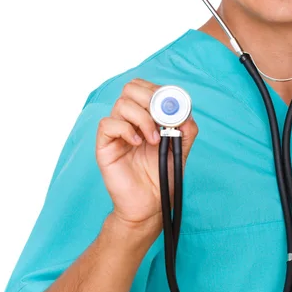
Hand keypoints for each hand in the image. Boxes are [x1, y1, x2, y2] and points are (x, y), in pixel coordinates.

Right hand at [95, 78, 198, 235]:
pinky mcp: (105, 146)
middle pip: (130, 88)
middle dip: (150, 98)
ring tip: (154, 139)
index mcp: (146, 116)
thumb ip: (186, 128)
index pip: (145, 87)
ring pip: (121, 104)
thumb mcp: (181, 148)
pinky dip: (126, 129)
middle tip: (162, 118)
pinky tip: (138, 143)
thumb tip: (185, 111)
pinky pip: (107, 124)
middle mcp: (130, 120)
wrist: (150, 204)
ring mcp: (116, 132)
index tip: (173, 106)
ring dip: (142, 118)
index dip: (158, 90)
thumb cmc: (163, 175)